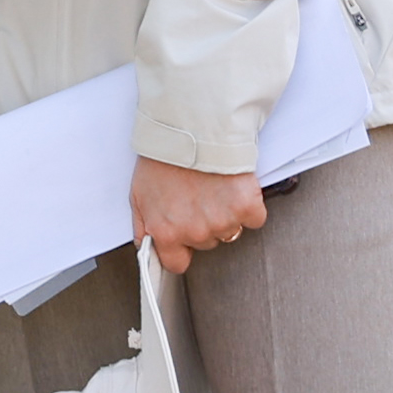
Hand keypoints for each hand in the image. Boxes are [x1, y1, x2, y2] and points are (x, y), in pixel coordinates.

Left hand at [132, 157, 267, 272]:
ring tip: (214, 187)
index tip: (185, 240)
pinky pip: (254, 218)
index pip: (177, 264)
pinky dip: (249, 205)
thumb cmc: (164, 157)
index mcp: (166, 231)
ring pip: (231, 231)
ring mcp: (222, 221)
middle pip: (207, 242)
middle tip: (199, 196)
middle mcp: (195, 231)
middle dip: (204, 224)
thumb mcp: (139, 194)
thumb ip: (143, 226)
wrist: (192, 128)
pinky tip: (235, 187)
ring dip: (226, 213)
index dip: (182, 250)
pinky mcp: (246, 207)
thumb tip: (145, 246)